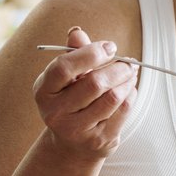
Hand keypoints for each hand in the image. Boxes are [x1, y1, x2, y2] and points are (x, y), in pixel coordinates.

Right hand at [33, 27, 136, 159]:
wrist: (72, 143)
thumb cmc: (72, 100)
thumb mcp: (68, 78)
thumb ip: (74, 53)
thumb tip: (76, 32)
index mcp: (44, 90)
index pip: (64, 67)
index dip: (90, 53)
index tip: (110, 47)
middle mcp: (56, 112)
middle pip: (94, 83)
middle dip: (118, 68)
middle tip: (129, 63)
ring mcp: (76, 129)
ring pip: (112, 97)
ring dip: (127, 81)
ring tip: (131, 74)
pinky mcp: (98, 140)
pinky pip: (122, 111)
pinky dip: (131, 95)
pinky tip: (129, 90)